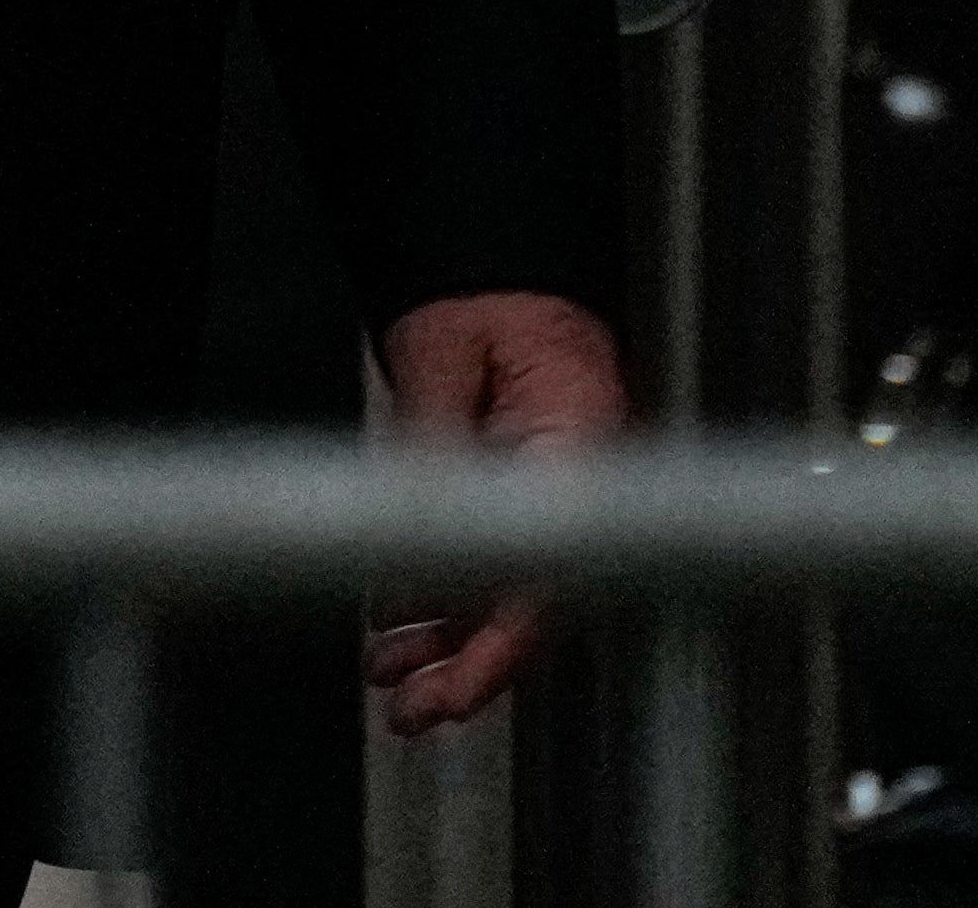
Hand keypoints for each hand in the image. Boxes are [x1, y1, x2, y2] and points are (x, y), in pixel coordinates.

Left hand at [361, 288, 629, 732]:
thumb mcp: (442, 355)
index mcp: (584, 437)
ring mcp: (547, 493)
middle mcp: (576, 479)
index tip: (465, 688)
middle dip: (471, 666)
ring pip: (505, 594)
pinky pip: (485, 569)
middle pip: (533, 597)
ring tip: (393, 688)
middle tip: (414, 711)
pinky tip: (396, 640)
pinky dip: (441, 610)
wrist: (497, 266)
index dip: (507, 641)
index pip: (554, 563)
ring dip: (448, 648)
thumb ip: (431, 444)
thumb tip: (408, 527)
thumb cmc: (489, 294)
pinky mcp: (513, 498)